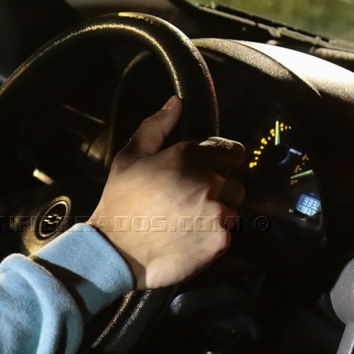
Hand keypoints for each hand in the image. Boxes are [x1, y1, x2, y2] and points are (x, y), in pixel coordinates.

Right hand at [89, 96, 245, 289]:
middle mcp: (209, 183)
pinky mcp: (219, 241)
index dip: (224, 162)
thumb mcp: (130, 156)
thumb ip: (156, 126)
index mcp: (190, 157)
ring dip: (217, 216)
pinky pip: (227, 235)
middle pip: (237, 185)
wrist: (116, 250)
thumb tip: (176, 102)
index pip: (234, 153)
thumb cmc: (122, 202)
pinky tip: (189, 239)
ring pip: (233, 212)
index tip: (211, 173)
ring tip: (188, 223)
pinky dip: (212, 238)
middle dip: (221, 192)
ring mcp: (217, 213)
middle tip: (192, 203)